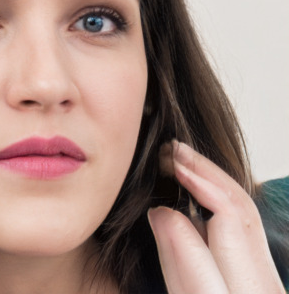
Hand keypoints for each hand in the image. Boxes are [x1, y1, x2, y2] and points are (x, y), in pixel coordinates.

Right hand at [148, 140, 284, 293]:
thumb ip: (179, 261)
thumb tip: (163, 212)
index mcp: (240, 289)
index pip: (226, 220)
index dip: (198, 185)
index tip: (170, 164)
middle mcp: (261, 283)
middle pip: (241, 209)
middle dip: (207, 172)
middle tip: (174, 150)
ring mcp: (267, 281)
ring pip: (246, 213)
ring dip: (214, 179)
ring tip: (183, 161)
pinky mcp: (263, 279)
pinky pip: (243, 225)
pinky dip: (220, 198)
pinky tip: (198, 190)